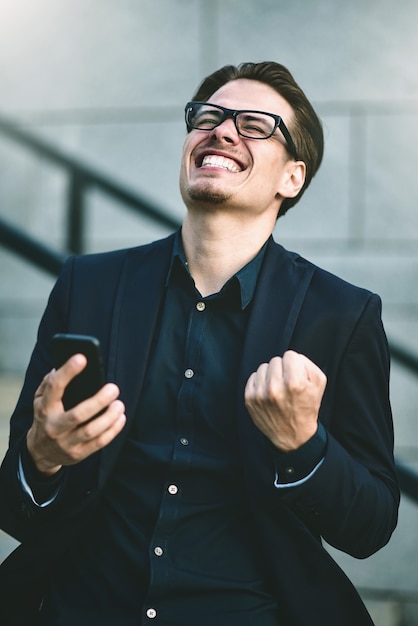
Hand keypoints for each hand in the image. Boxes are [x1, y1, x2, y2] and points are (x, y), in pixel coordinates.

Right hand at [26, 354, 125, 475]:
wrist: (39, 453)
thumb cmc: (45, 418)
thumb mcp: (39, 400)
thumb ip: (48, 383)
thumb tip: (61, 367)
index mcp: (44, 408)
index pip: (54, 388)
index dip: (67, 372)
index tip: (82, 358)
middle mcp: (54, 427)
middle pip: (78, 414)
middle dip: (98, 401)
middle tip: (114, 388)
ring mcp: (66, 442)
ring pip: (90, 431)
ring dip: (109, 417)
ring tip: (119, 404)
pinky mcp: (78, 454)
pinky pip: (99, 443)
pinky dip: (113, 430)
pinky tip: (120, 418)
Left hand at [244, 350, 326, 451]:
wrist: (293, 435)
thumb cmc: (306, 408)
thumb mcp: (318, 385)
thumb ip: (308, 364)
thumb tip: (294, 357)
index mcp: (294, 383)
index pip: (290, 355)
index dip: (294, 364)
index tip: (295, 374)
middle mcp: (275, 388)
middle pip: (275, 360)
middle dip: (282, 369)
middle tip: (287, 382)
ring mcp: (260, 394)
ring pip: (263, 367)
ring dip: (270, 374)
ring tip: (277, 387)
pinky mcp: (249, 399)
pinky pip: (253, 377)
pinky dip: (260, 382)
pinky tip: (268, 392)